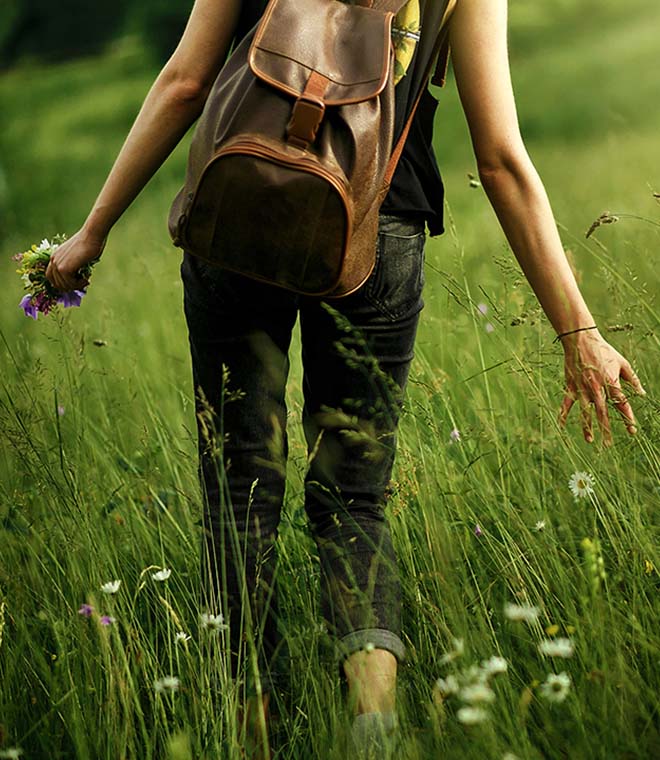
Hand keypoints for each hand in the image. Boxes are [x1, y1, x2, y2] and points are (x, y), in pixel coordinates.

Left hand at [45, 229, 105, 291]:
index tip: (74, 283)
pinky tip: (87, 279)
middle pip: (56, 284)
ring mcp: (58, 264)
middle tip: (82, 283)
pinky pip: (70, 283)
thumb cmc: (90, 244)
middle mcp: (53, 260)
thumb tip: (76, 281)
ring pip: (64, 285)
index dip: (61, 283)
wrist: (92, 235)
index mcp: (55, 256)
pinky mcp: (64, 268)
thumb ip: (73, 266)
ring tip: (86, 280)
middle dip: (70, 287)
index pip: (51, 277)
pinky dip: (79, 284)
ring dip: (76, 286)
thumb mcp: (77, 256)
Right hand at [558, 329, 645, 445]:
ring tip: (590, 440)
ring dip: (587, 426)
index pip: (621, 403)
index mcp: (611, 381)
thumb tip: (641, 394)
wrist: (581, 340)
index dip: (627, 417)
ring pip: (585, 411)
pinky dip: (563, 414)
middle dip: (607, 428)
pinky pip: (567, 403)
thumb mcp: (622, 363)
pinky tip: (562, 425)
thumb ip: (633, 379)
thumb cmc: (604, 351)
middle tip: (608, 444)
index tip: (632, 429)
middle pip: (603, 412)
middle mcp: (596, 387)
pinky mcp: (571, 385)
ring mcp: (582, 387)